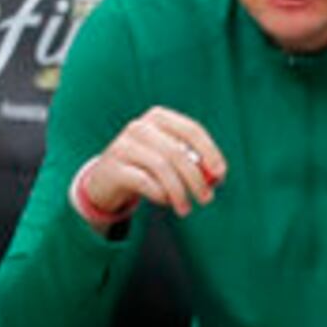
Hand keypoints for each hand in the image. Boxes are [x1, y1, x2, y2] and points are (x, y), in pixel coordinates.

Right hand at [72, 104, 227, 231]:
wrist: (106, 180)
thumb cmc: (146, 167)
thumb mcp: (169, 159)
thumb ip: (193, 163)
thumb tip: (216, 177)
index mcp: (159, 118)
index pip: (191, 130)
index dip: (210, 152)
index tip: (220, 174)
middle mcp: (140, 126)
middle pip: (177, 152)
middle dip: (196, 179)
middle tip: (206, 199)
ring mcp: (123, 145)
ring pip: (162, 168)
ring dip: (179, 192)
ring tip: (185, 209)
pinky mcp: (113, 167)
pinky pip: (144, 181)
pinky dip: (160, 194)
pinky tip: (165, 202)